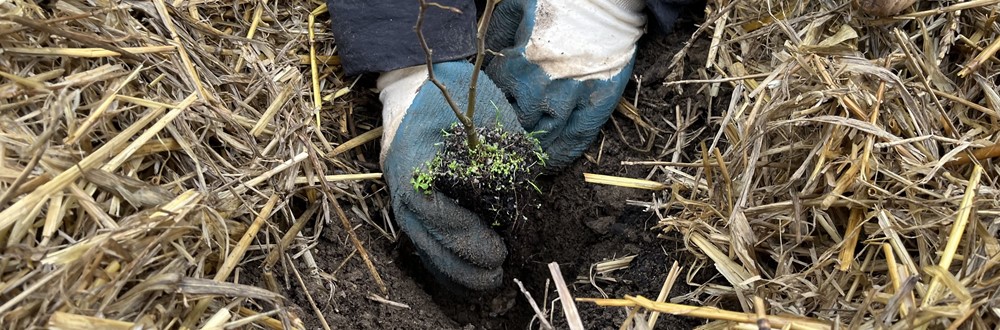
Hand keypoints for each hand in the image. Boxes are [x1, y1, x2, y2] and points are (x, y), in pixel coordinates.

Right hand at [378, 62, 522, 289]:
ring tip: (485, 284)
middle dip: (463, 264)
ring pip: (422, 245)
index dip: (466, 237)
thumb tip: (519, 206)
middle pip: (426, 237)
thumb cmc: (453, 101)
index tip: (497, 251)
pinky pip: (420, 241)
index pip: (435, 209)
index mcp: (418, 159)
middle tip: (497, 274)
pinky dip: (441, 262)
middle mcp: (401, 182)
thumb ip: (501, 160)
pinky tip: (464, 278)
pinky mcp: (405, 202)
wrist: (412, 87)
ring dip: (453, 270)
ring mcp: (399, 194)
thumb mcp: (484, 120)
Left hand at [485, 0, 646, 169]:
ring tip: (524, 162)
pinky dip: (565, 153)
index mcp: (522, 62)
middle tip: (502, 150)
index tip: (487, 124)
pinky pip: (579, 135)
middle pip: (520, 124)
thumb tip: (482, 63)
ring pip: (548, 135)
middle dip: (510, 137)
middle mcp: (547, 84)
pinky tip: (553, 162)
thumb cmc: (557, 2)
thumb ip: (498, 37)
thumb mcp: (516, 8)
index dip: (491, 113)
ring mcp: (575, 94)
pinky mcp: (600, 100)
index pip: (497, 100)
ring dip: (534, 151)